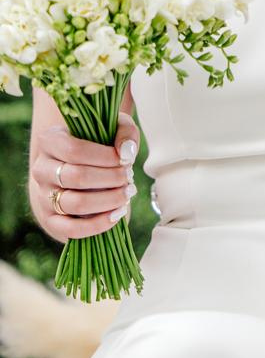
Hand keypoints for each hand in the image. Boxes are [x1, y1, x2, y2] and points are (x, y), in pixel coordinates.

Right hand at [31, 112, 139, 243]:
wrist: (81, 170)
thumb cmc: (100, 145)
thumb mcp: (114, 127)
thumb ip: (125, 132)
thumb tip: (126, 152)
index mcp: (49, 140)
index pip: (74, 150)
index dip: (105, 157)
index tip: (126, 160)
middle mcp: (41, 169)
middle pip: (77, 177)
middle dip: (111, 178)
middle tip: (129, 177)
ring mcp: (43, 196)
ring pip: (75, 203)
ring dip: (108, 200)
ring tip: (127, 193)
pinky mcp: (50, 220)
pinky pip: (71, 229)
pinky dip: (98, 224)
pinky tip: (117, 214)